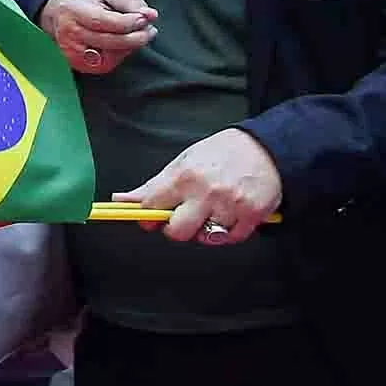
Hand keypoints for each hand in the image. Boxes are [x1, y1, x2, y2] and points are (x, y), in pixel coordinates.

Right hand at [42, 0, 156, 74]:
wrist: (59, 15)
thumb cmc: (89, 1)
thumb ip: (131, 2)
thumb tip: (151, 16)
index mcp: (74, 11)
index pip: (104, 21)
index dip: (129, 22)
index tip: (145, 18)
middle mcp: (69, 34)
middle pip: (110, 42)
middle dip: (137, 37)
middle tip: (150, 30)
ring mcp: (72, 52)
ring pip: (111, 56)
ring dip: (130, 47)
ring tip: (136, 34)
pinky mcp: (78, 65)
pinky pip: (107, 64)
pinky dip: (119, 55)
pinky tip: (120, 44)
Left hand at [120, 127, 282, 245]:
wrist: (264, 147)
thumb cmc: (220, 154)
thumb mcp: (182, 162)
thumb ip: (153, 186)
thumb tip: (121, 200)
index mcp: (184, 177)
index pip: (152, 207)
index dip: (147, 217)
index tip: (150, 218)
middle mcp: (206, 192)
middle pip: (178, 231)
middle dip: (176, 229)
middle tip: (183, 219)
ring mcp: (230, 205)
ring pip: (206, 237)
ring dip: (205, 230)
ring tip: (211, 212)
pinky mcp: (252, 215)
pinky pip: (232, 238)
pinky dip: (227, 232)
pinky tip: (228, 216)